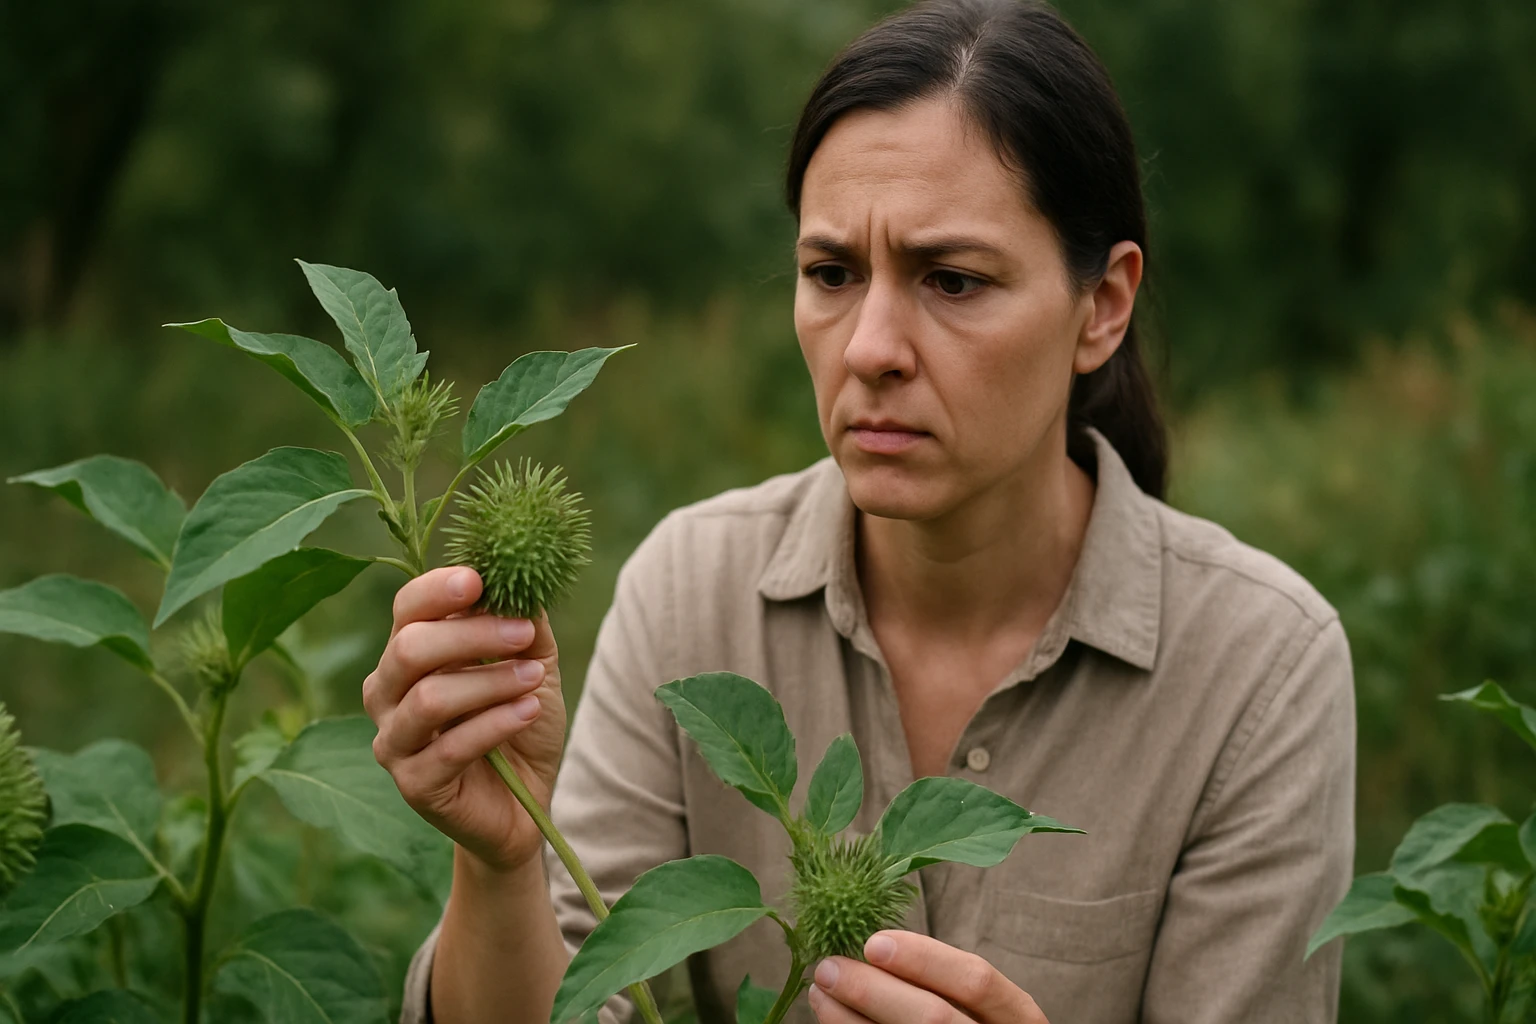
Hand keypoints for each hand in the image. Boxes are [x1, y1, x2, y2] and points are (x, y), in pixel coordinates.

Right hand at [363, 565, 567, 873]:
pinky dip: (496, 724)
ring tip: (533, 681)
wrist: (524, 800)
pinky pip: (450, 748)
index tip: (479, 579)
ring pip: (428, 698)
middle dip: (472, 634)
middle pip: (410, 648)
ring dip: (489, 682)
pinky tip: (528, 711)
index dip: (437, 590)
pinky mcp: (413, 784)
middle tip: (523, 632)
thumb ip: (526, 625)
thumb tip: (525, 582)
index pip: (407, 608)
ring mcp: (393, 741)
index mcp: (409, 654)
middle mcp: (386, 693)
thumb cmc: (519, 721)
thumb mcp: (533, 665)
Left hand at [808, 931, 1048, 1023]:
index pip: (976, 981)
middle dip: (873, 990)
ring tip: (821, 993)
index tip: (874, 942)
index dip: (924, 958)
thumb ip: (942, 982)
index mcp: (1019, 1018)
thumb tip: (874, 949)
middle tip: (829, 967)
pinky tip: (834, 1023)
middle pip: (933, 1018)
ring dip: (851, 1019)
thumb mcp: (979, 1008)